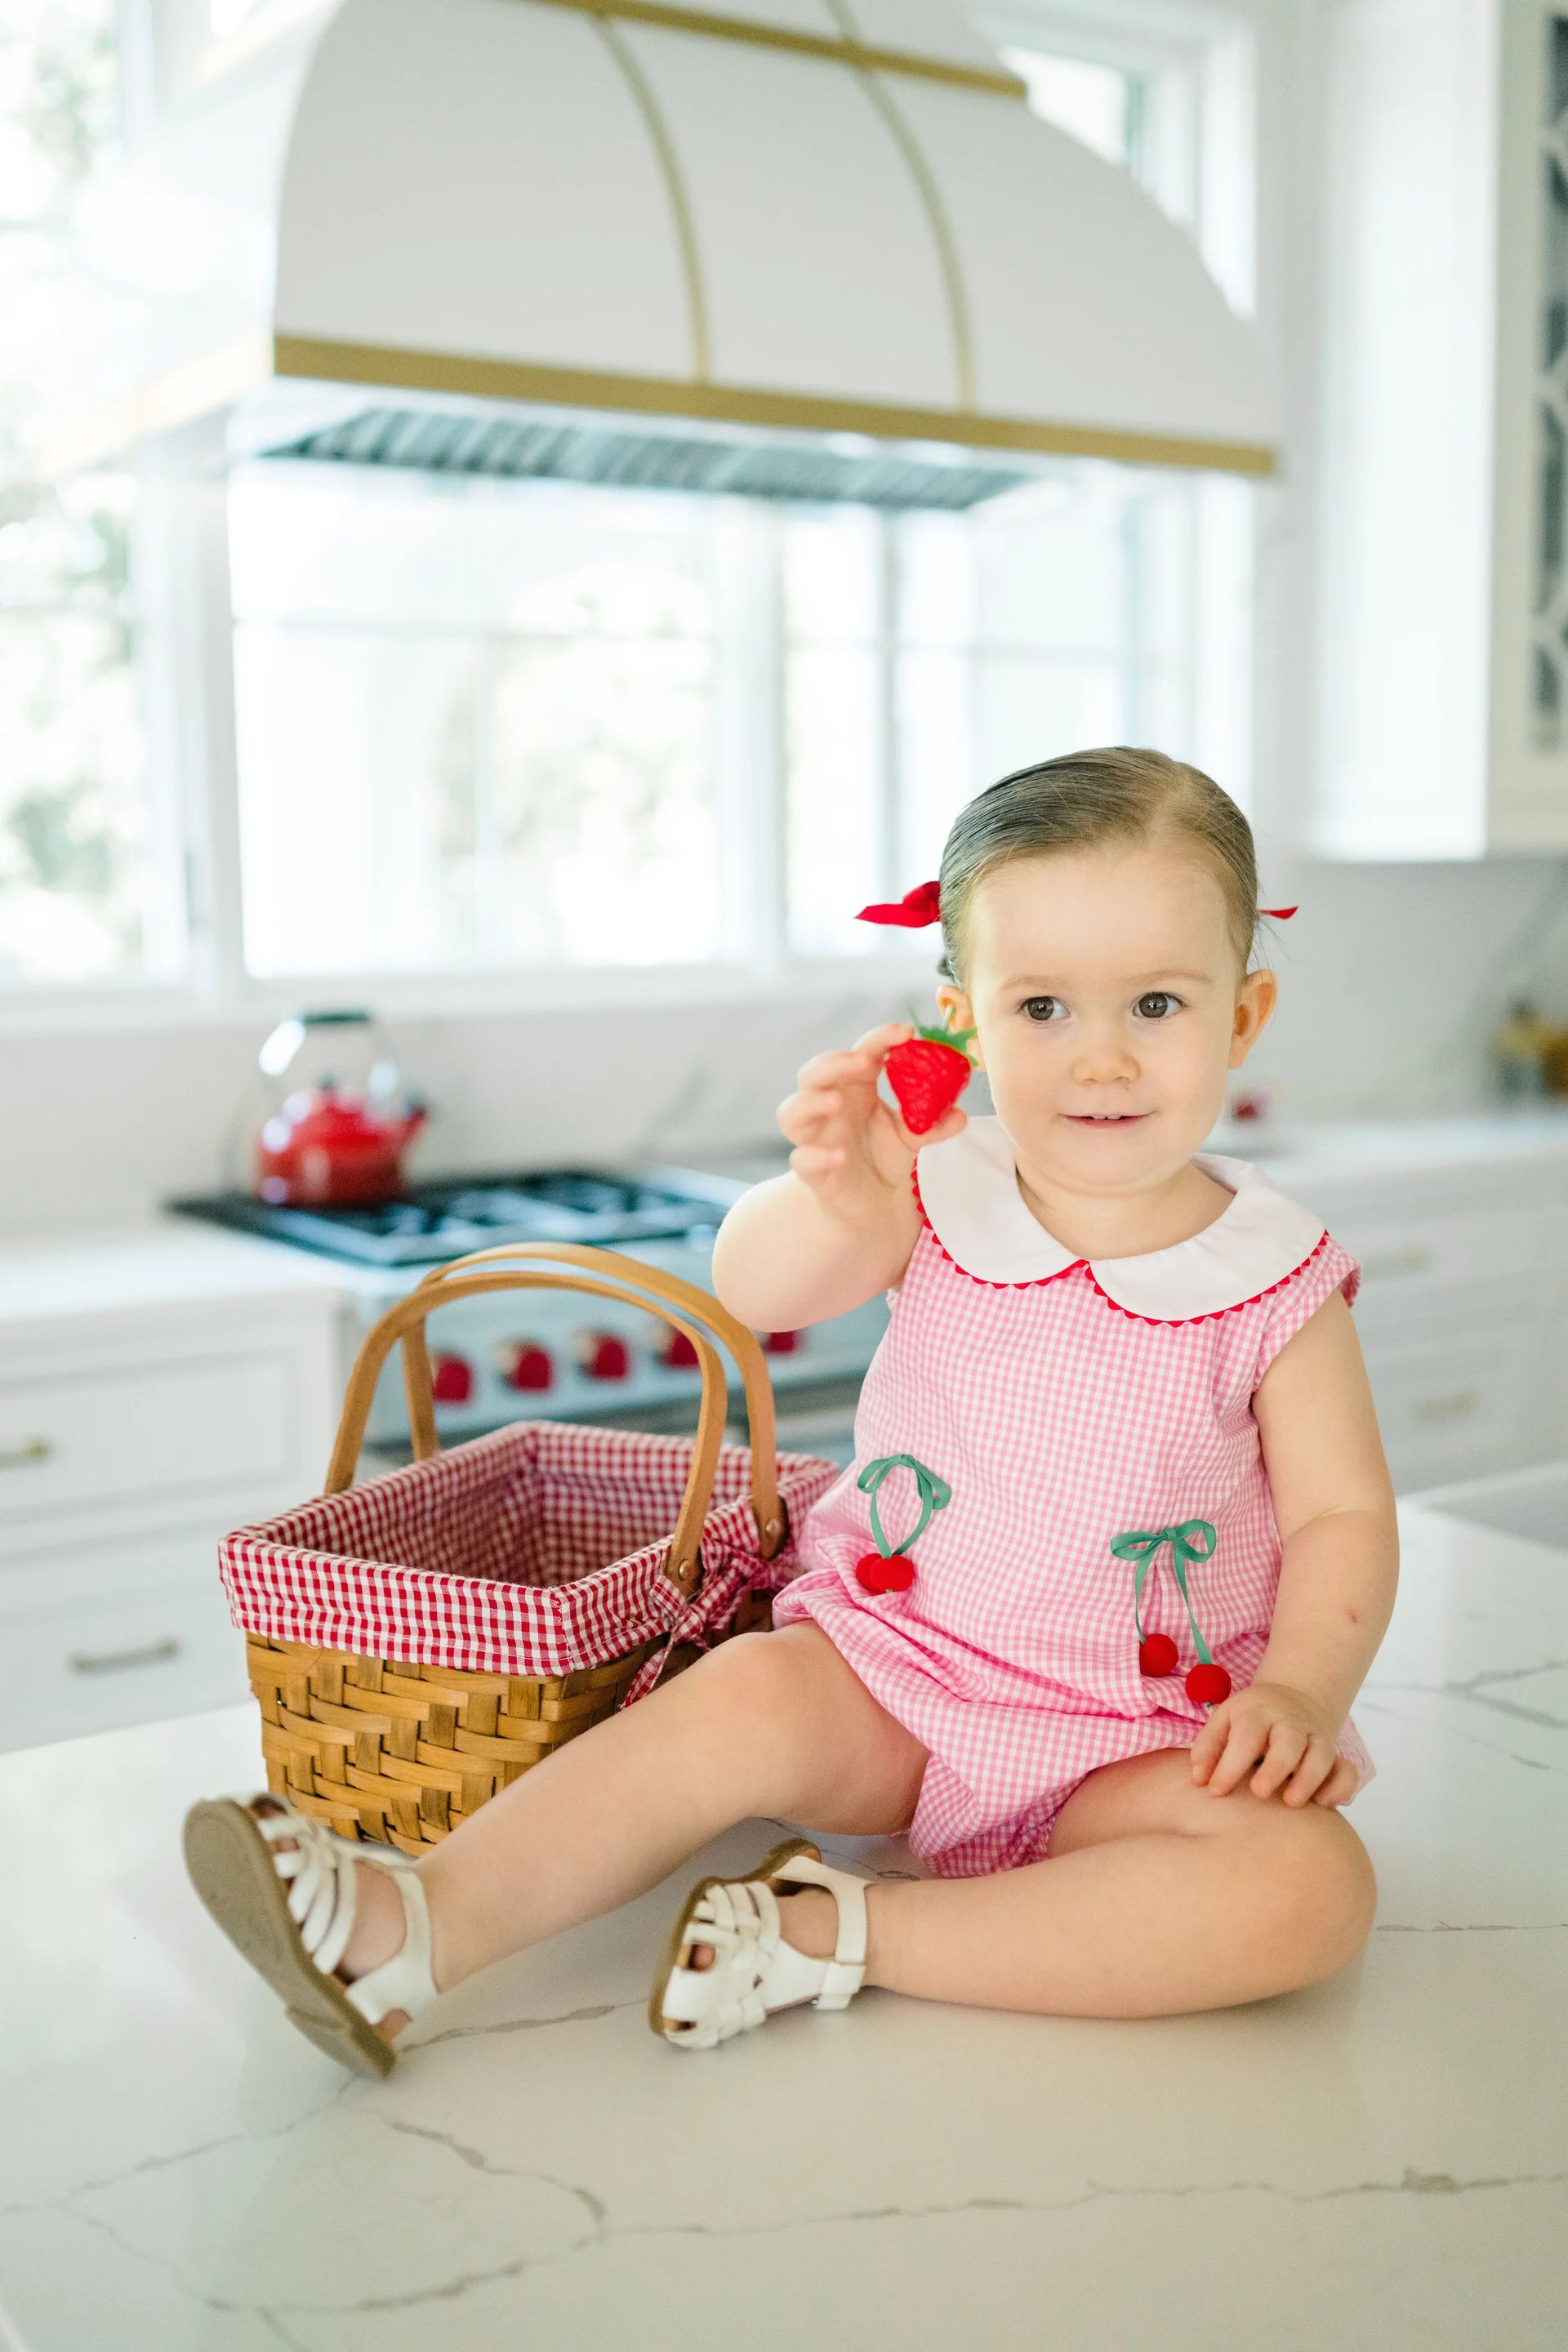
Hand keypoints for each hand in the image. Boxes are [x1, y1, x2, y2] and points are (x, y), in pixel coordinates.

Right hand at [778, 1022, 966, 1226]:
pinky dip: (816, 1156)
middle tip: (864, 1062)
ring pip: (791, 1113)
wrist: (870, 1204)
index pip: (860, 1053)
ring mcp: (816, 1138)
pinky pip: (802, 1160)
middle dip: (835, 1063)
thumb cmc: (882, 1157)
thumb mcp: (912, 1136)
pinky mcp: (812, 1171)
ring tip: (836, 1102)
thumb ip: (933, 1124)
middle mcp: (830, 1108)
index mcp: (855, 1089)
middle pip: (813, 1074)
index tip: (906, 1032)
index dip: (879, 1039)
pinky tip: (840, 1157)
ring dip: (811, 1103)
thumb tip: (960, 1115)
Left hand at [1189, 1680, 1357, 1808]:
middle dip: (1276, 1768)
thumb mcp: (1223, 1722)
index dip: (1231, 1765)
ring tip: (1291, 1803)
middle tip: (1259, 1793)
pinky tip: (1323, 1805)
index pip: (1247, 1736)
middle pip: (1290, 1741)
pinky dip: (1341, 1787)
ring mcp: (1316, 1738)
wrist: (1293, 1699)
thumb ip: (1208, 1749)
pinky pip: (1347, 1770)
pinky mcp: (1335, 1755)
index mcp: (1258, 1713)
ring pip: (1322, 1754)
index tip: (1216, 1791)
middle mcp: (1290, 1723)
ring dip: (1309, 1779)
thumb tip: (1198, 1779)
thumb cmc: (1249, 1720)